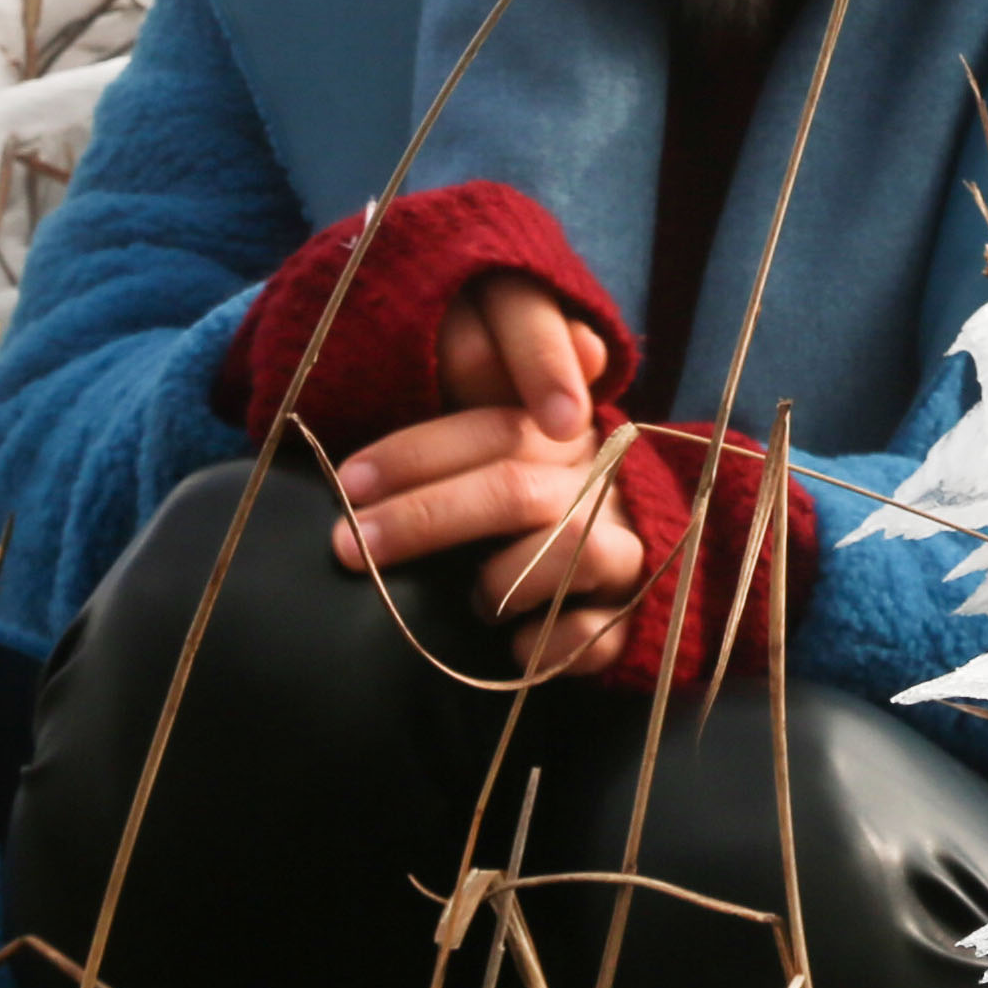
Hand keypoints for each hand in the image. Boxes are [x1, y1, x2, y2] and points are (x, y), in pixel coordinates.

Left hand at [328, 274, 642, 676]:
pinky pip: (601, 631)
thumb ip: (482, 390)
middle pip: (516, 490)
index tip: (347, 484)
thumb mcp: (509, 444)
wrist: (621, 570)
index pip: (493, 430)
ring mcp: (627, 551)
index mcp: (563, 436)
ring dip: (507, 577)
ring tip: (472, 602)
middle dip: (426, 516)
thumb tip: (461, 337)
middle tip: (350, 546)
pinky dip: (552, 643)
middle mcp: (602, 485)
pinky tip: (514, 650)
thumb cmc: (536, 504)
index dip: (416, 453)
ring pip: (577, 547)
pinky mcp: (640, 616)